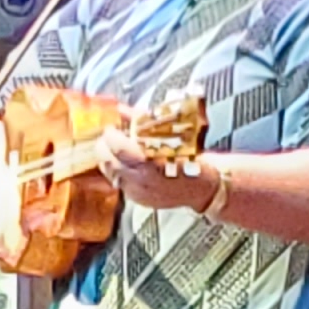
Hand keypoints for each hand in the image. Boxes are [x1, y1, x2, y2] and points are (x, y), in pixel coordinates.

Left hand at [100, 128, 220, 215]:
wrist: (203, 189)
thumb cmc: (191, 161)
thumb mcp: (170, 136)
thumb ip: (141, 121)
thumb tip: (122, 109)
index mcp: (149, 164)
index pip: (117, 147)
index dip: (110, 135)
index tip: (112, 127)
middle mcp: (140, 181)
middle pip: (108, 161)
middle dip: (105, 146)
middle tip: (110, 136)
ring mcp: (137, 192)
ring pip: (109, 173)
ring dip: (109, 158)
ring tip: (115, 149)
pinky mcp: (137, 199)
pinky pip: (118, 182)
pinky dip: (118, 170)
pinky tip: (125, 162)